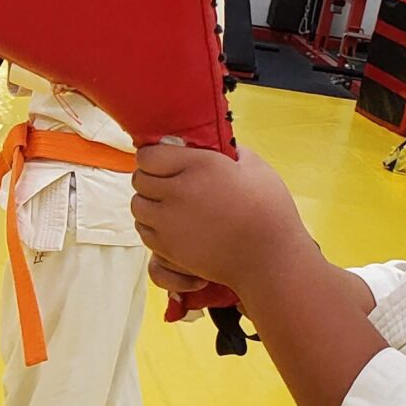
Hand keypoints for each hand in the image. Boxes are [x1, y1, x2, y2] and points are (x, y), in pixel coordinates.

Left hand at [129, 142, 313, 297]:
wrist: (269, 259)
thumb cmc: (269, 212)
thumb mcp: (256, 168)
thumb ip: (233, 152)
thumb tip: (222, 147)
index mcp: (199, 166)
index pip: (149, 156)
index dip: (153, 157)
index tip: (161, 160)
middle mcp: (179, 191)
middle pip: (139, 180)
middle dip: (149, 178)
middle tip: (163, 182)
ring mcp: (169, 221)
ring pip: (137, 205)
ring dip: (147, 202)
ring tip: (164, 204)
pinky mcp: (168, 247)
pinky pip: (143, 231)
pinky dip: (150, 226)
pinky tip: (168, 224)